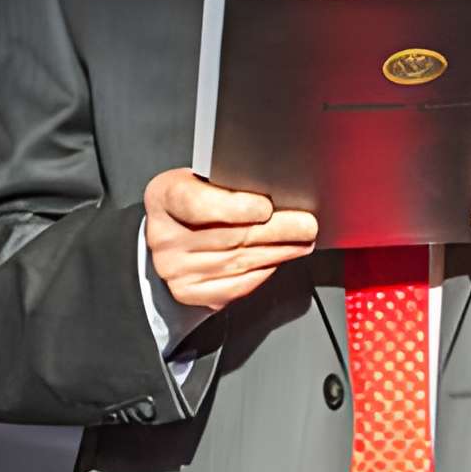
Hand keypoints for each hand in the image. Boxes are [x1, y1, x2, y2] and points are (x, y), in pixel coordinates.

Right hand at [142, 168, 317, 313]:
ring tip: (301, 242)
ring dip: (278, 253)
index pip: (198, 204)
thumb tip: (276, 191)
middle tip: (306, 225)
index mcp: (164, 197)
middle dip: (276, 230)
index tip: (266, 207)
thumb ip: (229, 184)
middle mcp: (165, 236)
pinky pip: (234, 286)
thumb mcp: (201, 179)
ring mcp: (175, 269)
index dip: (236, 207)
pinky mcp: (189, 292)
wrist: (170, 233)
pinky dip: (261, 274)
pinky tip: (276, 261)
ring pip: (238, 262)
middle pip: (229, 236)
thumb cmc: (192, 201)